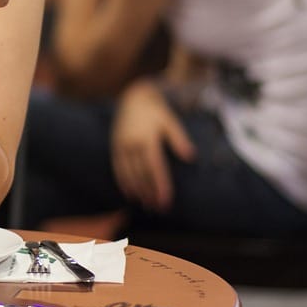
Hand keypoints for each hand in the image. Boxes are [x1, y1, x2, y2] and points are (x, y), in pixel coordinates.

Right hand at [111, 82, 194, 211]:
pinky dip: (124, 183)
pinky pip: (118, 168)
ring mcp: (121, 146)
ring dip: (138, 192)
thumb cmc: (156, 111)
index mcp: (147, 139)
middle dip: (150, 193)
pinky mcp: (115, 147)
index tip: (166, 200)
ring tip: (147, 205)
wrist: (133, 98)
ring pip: (129, 174)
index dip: (160, 185)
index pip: (155, 168)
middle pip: (142, 175)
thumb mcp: (170, 121)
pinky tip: (131, 194)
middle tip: (159, 208)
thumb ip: (179, 139)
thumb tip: (191, 157)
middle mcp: (132, 145)